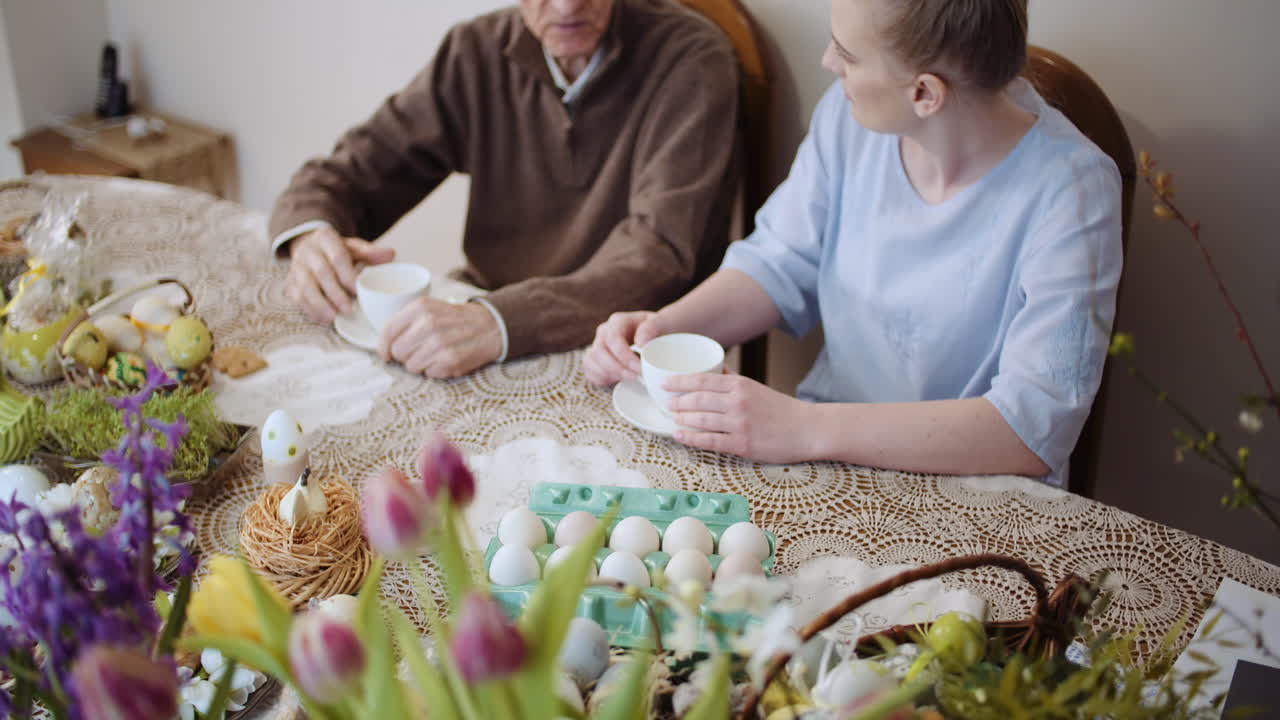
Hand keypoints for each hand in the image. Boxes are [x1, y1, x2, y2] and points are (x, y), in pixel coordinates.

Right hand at [285, 226, 394, 322]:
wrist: (310, 247)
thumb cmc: (336, 250)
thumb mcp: (353, 246)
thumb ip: (370, 252)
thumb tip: (391, 255)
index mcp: (325, 239)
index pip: (337, 257)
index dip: (347, 274)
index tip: (358, 290)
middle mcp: (308, 251)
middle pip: (321, 272)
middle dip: (335, 293)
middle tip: (349, 309)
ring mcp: (297, 267)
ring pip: (305, 286)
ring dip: (319, 304)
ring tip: (333, 317)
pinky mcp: (290, 282)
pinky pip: (296, 297)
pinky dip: (309, 309)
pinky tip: (322, 319)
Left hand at [379, 297, 502, 377]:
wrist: (489, 326)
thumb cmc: (454, 320)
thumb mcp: (429, 308)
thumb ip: (405, 322)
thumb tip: (384, 346)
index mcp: (420, 307)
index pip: (388, 331)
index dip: (383, 347)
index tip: (386, 354)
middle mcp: (428, 323)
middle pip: (397, 352)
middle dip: (405, 355)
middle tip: (420, 351)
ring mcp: (439, 343)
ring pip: (411, 366)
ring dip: (420, 364)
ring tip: (435, 354)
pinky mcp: (450, 360)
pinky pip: (428, 374)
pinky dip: (435, 370)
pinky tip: (446, 360)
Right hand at [583, 311, 668, 386]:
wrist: (655, 334)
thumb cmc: (658, 329)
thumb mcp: (662, 323)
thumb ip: (653, 327)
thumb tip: (640, 341)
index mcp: (618, 321)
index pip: (613, 338)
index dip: (624, 356)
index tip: (639, 368)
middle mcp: (604, 332)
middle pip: (598, 352)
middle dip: (616, 369)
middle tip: (635, 377)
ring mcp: (597, 344)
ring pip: (591, 362)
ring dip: (608, 375)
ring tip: (629, 378)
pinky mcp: (595, 358)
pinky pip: (589, 370)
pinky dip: (600, 379)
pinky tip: (617, 381)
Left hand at [666, 371, 817, 463]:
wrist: (807, 429)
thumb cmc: (782, 409)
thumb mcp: (757, 388)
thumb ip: (734, 381)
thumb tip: (714, 372)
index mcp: (741, 385)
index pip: (702, 380)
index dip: (679, 381)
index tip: (665, 383)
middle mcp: (738, 402)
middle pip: (697, 399)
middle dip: (677, 402)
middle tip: (666, 403)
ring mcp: (739, 424)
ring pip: (700, 419)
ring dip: (681, 418)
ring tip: (672, 417)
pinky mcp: (742, 444)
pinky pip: (709, 441)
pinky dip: (691, 438)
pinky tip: (679, 435)